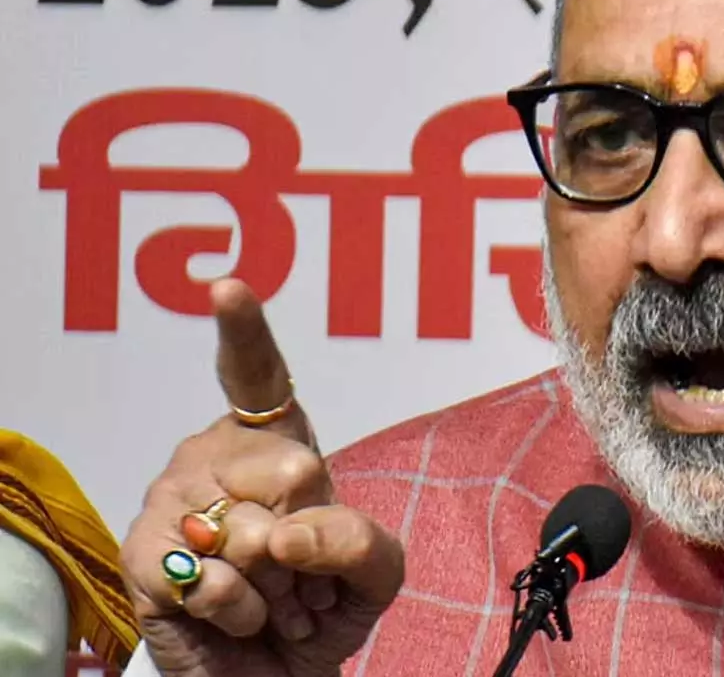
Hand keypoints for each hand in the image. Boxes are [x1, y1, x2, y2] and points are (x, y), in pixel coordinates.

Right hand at [119, 280, 404, 676]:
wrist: (278, 673)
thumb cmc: (323, 604)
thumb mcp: (375, 573)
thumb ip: (360, 541)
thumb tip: (287, 533)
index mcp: (276, 442)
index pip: (258, 375)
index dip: (243, 332)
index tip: (226, 289)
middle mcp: (216, 455)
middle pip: (294, 470)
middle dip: (312, 539)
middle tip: (301, 573)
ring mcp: (173, 499)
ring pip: (252, 532)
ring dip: (279, 586)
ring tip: (271, 599)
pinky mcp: (143, 554)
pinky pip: (212, 577)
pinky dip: (241, 611)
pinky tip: (238, 616)